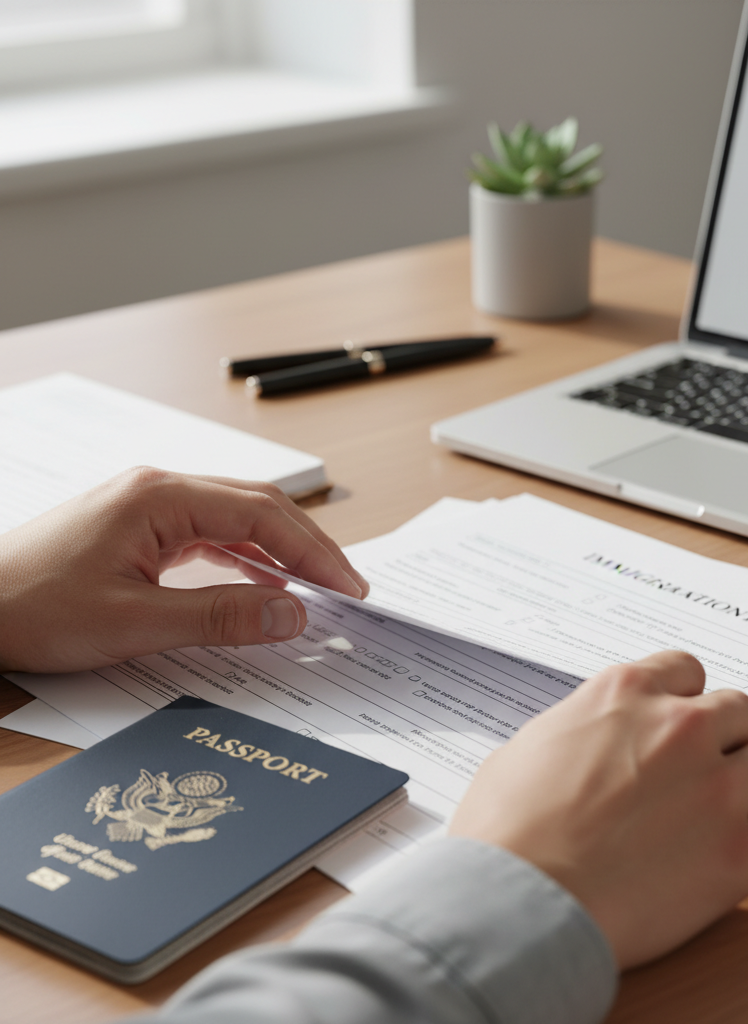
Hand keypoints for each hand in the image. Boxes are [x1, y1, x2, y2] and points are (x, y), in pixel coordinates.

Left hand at [0, 467, 368, 672]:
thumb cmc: (32, 608)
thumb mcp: (134, 622)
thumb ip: (222, 616)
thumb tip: (295, 614)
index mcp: (161, 498)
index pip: (261, 515)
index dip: (313, 551)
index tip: (348, 586)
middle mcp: (159, 489)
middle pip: (257, 506)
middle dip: (308, 545)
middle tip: (347, 587)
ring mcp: (149, 505)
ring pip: (237, 517)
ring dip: (281, 549)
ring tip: (318, 584)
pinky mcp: (140, 526)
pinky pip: (210, 533)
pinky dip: (247, 556)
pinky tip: (265, 580)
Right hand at [450, 650, 747, 968]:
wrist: (518, 901)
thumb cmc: (506, 831)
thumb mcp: (527, 747)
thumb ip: (578, 731)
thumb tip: (589, 745)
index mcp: (624, 694)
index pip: (686, 670)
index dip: (685, 701)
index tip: (680, 726)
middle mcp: (678, 727)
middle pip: (739, 711)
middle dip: (726, 739)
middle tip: (704, 773)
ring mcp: (715, 787)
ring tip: (732, 812)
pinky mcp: (741, 852)